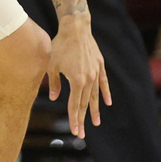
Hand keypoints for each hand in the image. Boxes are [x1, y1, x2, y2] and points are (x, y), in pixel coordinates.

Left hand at [47, 14, 111, 138]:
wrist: (75, 27)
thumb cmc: (60, 45)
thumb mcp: (52, 65)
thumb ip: (54, 83)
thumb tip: (54, 98)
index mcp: (76, 80)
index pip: (75, 105)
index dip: (74, 119)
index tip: (75, 132)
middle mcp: (88, 79)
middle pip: (85, 103)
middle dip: (82, 119)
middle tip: (81, 133)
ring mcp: (96, 72)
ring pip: (95, 95)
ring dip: (95, 109)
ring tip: (96, 122)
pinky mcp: (100, 65)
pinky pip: (104, 83)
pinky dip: (105, 93)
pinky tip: (108, 102)